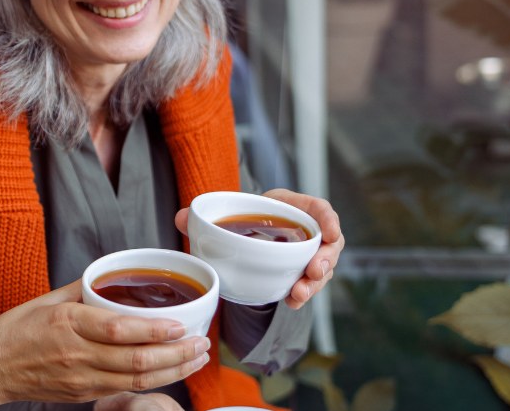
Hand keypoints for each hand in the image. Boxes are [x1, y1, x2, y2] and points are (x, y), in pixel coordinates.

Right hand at [0, 281, 210, 406]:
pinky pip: (124, 391)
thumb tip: (112, 276)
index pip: (120, 331)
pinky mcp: (83, 395)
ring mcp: (81, 379)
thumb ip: (83, 289)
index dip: (154, 331)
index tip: (180, 325)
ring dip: (172, 371)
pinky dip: (152, 383)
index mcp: (69, 324)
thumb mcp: (47, 300)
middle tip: (201, 343)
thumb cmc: (15, 331)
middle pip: (136, 361)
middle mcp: (78, 355)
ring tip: (196, 359)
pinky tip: (170, 373)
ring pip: (137, 381)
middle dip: (176, 354)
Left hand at [177, 188, 343, 309]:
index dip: (328, 219)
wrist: (243, 234)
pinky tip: (291, 302)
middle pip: (328, 244)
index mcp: (291, 207)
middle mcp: (305, 229)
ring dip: (314, 283)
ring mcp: (307, 252)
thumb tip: (180, 218)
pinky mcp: (301, 270)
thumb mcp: (227, 213)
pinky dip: (302, 294)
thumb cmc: (240, 218)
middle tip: (313, 272)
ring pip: (322, 268)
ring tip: (298, 294)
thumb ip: (203, 216)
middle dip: (325, 260)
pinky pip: (309, 283)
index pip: (319, 209)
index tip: (329, 232)